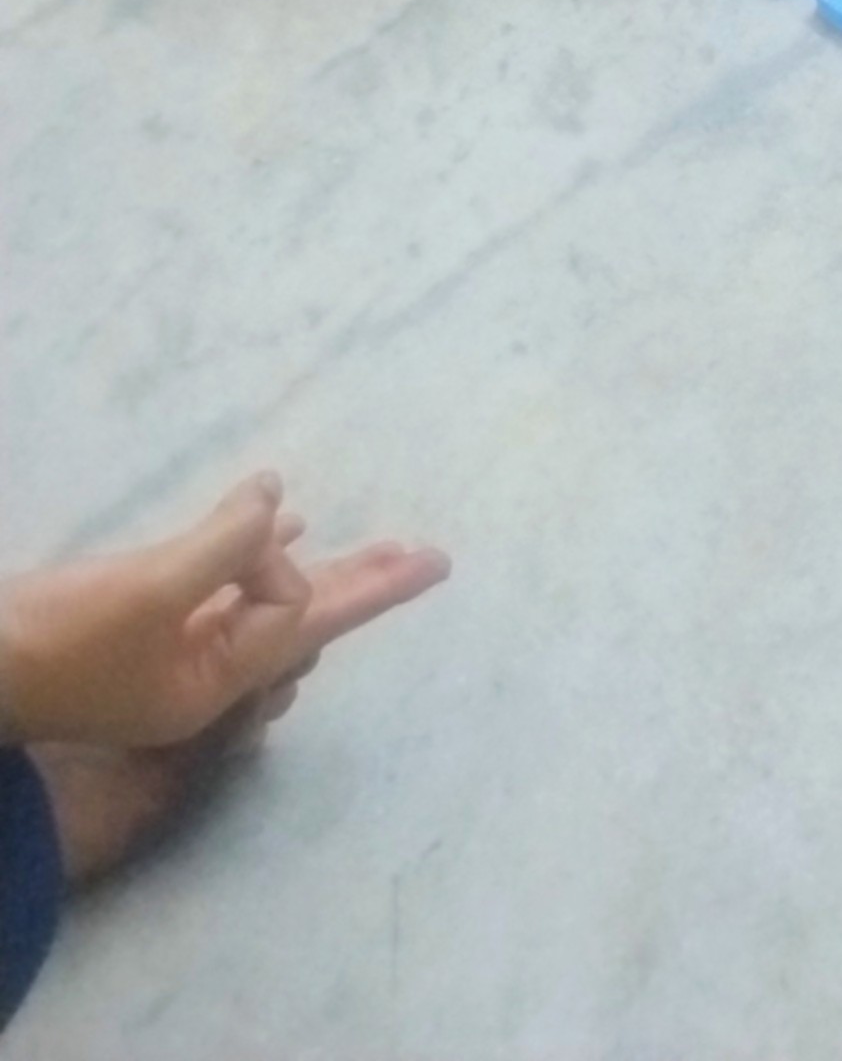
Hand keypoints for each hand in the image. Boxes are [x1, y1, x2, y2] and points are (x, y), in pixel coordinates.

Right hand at [0, 476, 447, 751]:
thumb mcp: (149, 589)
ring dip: (319, 566)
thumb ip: (224, 545)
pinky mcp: (143, 624)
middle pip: (305, 619)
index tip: (259, 528)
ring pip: (266, 599)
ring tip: (381, 551)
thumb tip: (276, 501)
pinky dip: (253, 553)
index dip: (280, 563)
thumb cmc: (61, 640)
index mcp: (213, 684)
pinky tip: (282, 524)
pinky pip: (220, 586)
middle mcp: (205, 673)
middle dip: (368, 584)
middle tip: (436, 561)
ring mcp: (173, 650)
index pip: (291, 615)